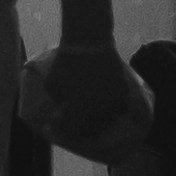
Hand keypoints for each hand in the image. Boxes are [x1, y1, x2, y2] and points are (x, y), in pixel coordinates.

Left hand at [37, 41, 139, 156]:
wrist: (88, 42)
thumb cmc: (66, 62)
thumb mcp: (52, 83)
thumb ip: (57, 100)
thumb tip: (63, 107)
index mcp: (81, 112)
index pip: (74, 133)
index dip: (64, 130)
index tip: (57, 121)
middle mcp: (99, 112)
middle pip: (93, 131)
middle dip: (81, 128)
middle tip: (72, 120)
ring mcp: (113, 102)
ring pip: (107, 121)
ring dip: (97, 121)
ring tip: (88, 111)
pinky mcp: (123, 92)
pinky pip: (118, 108)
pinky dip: (110, 109)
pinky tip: (102, 102)